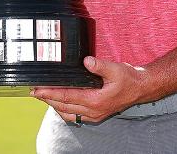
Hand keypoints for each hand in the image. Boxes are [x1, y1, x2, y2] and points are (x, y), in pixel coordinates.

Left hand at [31, 56, 153, 123]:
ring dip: (55, 106)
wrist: (142, 88)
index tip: (37, 90)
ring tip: (45, 97)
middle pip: (63, 107)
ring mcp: (94, 115)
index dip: (50, 93)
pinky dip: (65, 110)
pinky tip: (61, 103)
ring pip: (68, 114)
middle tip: (35, 92)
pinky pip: (75, 116)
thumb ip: (99, 65)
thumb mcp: (116, 69)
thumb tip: (86, 61)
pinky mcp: (96, 114)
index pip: (66, 97)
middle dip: (48, 100)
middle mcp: (93, 111)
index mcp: (95, 101)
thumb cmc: (130, 79)